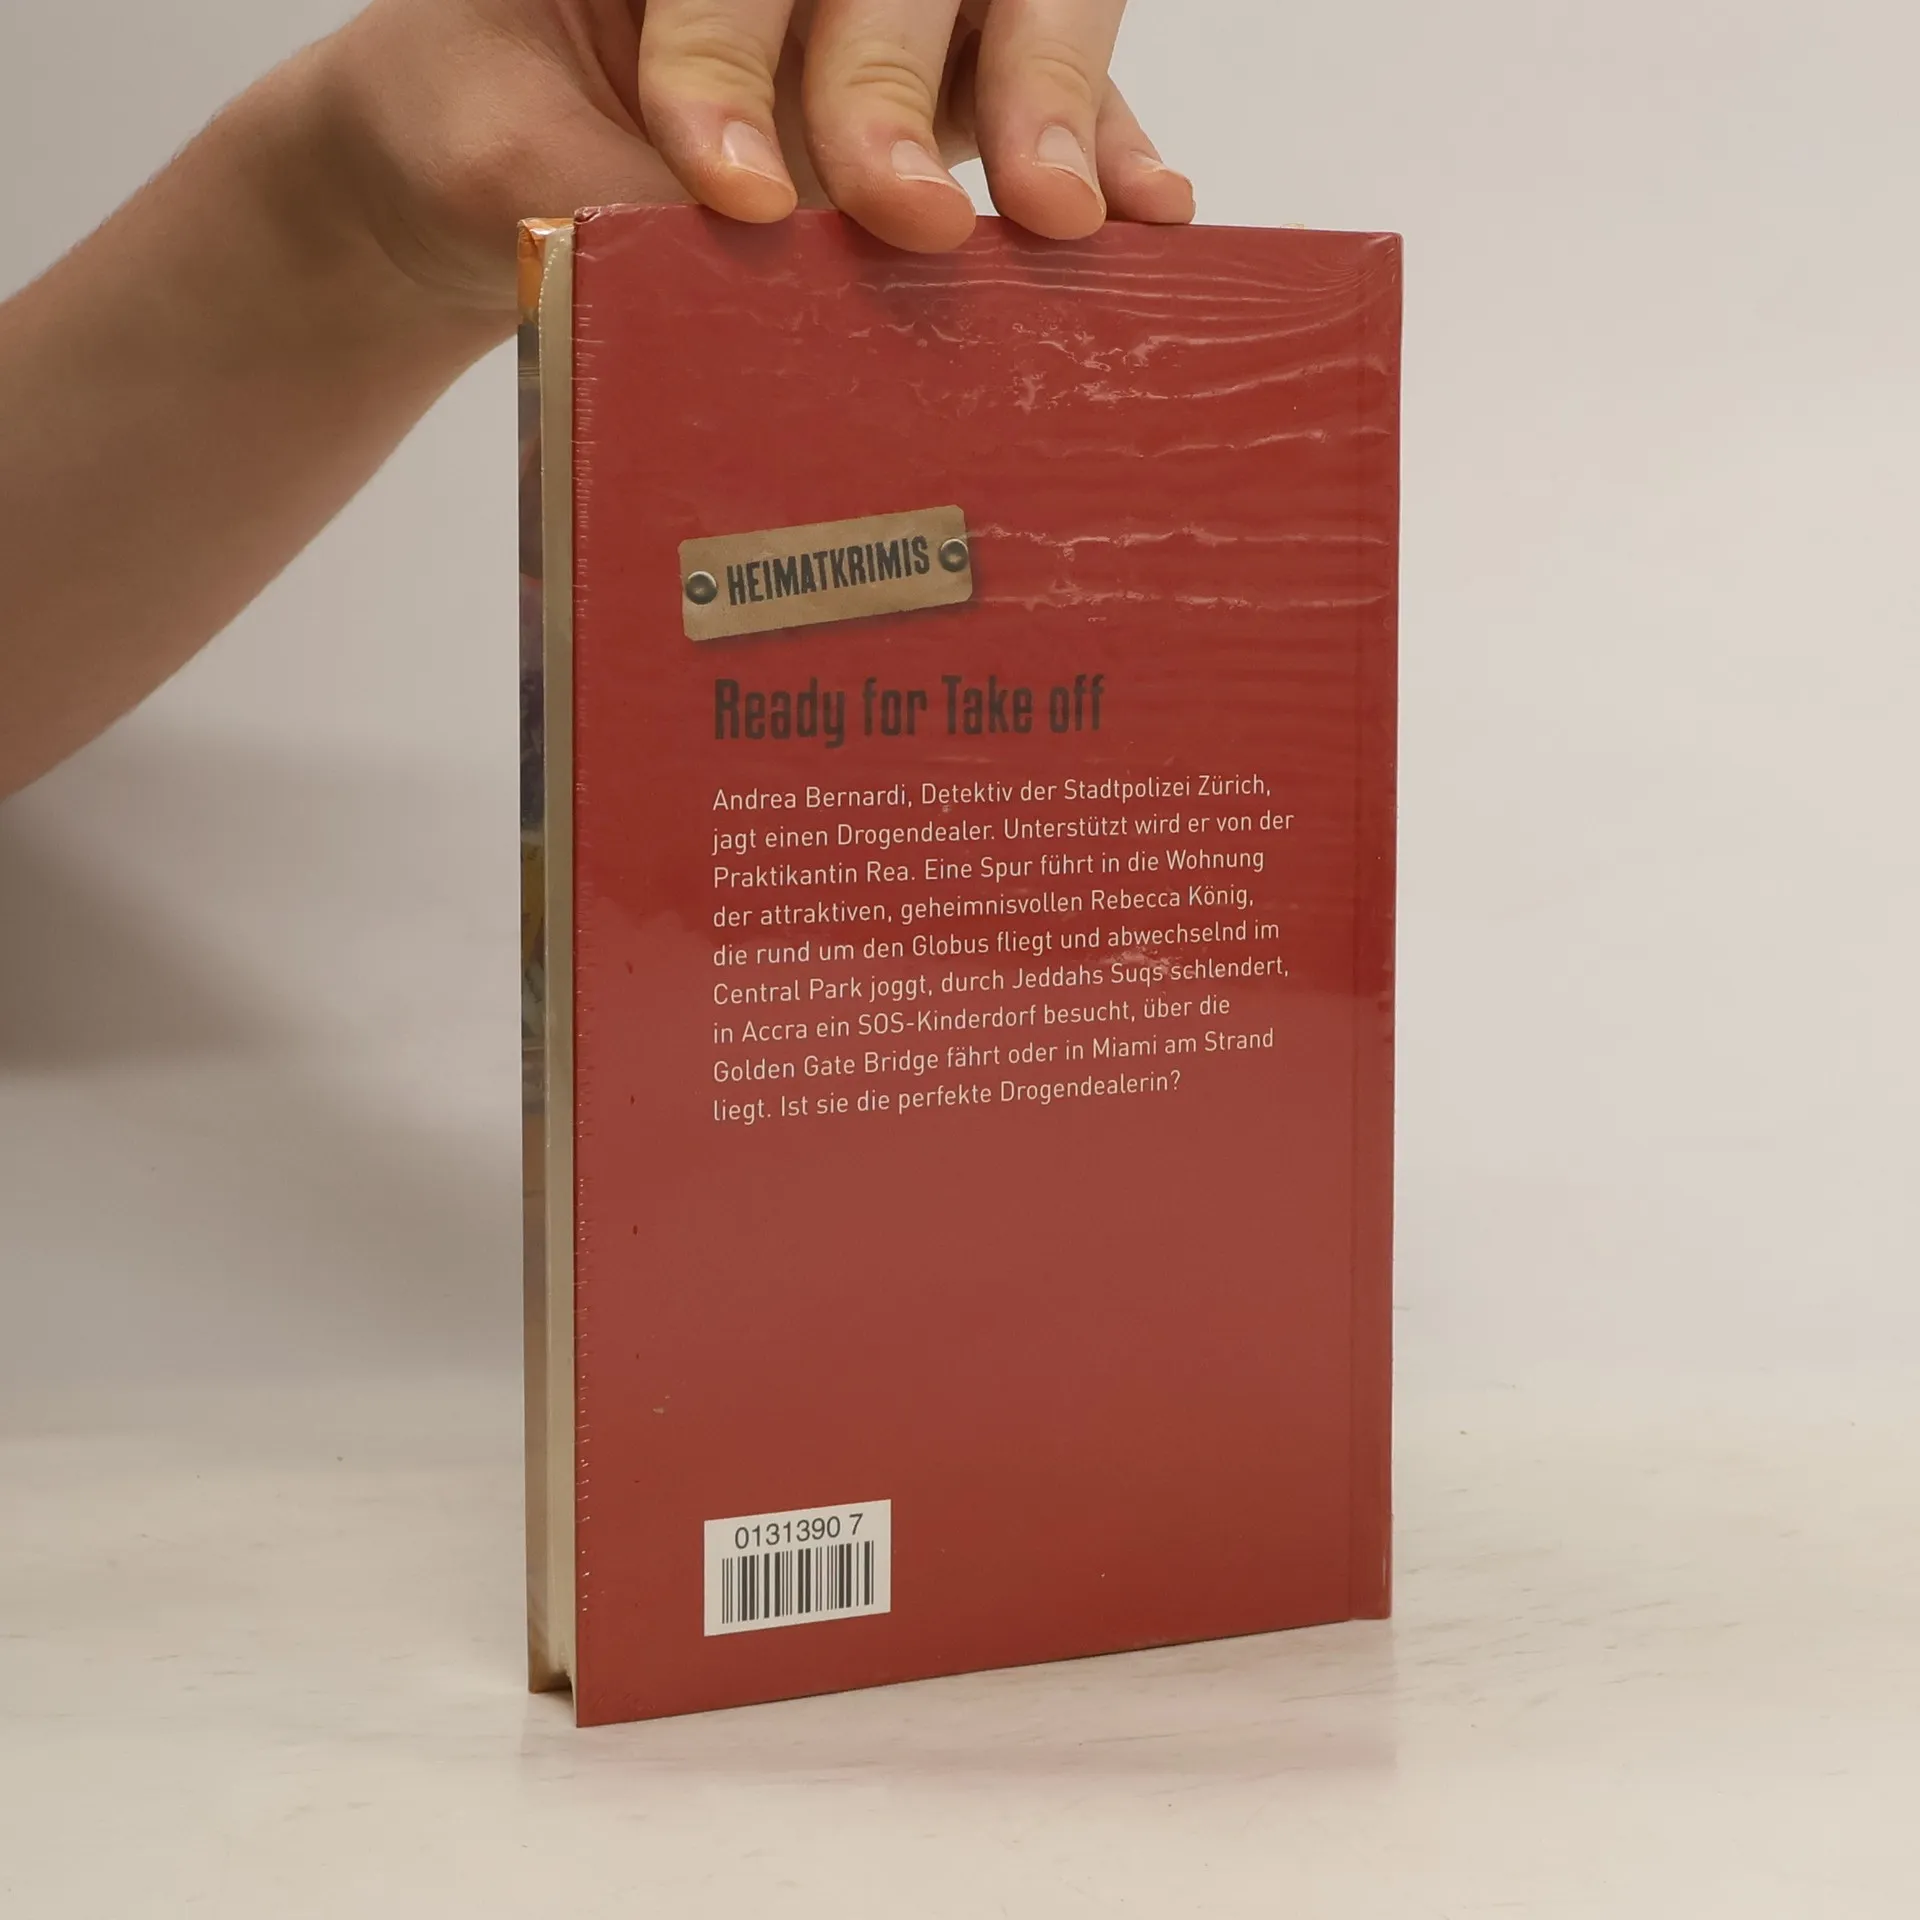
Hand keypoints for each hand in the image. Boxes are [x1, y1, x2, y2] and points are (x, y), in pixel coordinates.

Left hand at [319, 0, 1192, 313]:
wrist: (499, 155)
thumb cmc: (487, 126)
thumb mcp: (488, 148)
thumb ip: (574, 182)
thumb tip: (700, 267)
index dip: (729, 65)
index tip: (728, 192)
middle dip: (895, 86)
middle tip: (905, 215)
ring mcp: (907, 4)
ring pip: (1012, 1)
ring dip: (1042, 103)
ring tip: (1061, 215)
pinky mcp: (970, 79)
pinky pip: (1068, 92)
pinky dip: (1107, 146)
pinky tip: (1148, 213)